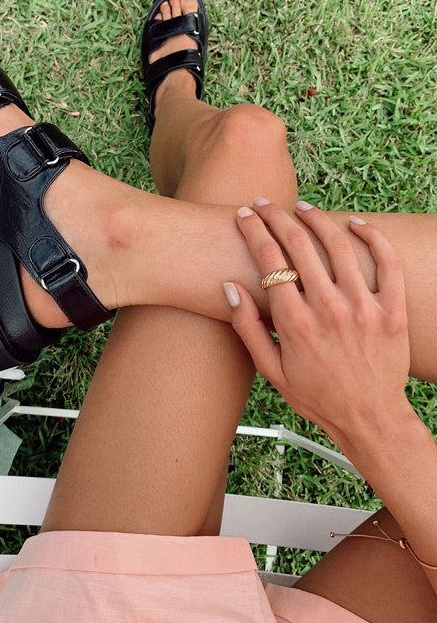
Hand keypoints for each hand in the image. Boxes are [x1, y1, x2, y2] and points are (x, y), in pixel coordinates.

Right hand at [225, 200, 411, 448]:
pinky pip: (386, 261)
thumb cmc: (318, 396)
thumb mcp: (271, 371)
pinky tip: (355, 224)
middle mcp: (329, 309)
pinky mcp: (392, 309)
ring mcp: (364, 307)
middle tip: (265, 204)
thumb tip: (230, 287)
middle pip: (298, 244)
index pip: (269, 261)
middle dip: (276, 217)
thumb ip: (247, 327)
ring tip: (302, 208)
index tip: (245, 216)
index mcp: (296, 323)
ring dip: (316, 219)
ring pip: (338, 245)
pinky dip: (371, 236)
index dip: (253, 231)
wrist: (370, 418)